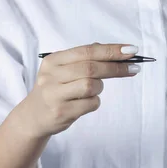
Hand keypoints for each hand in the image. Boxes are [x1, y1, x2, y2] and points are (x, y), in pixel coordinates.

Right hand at [17, 43, 140, 136]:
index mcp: (53, 60)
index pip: (87, 51)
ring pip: (91, 86)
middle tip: (134, 69)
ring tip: (93, 90)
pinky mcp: (61, 112)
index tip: (131, 50)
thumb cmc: (55, 89)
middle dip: (116, 67)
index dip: (111, 50)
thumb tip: (114, 50)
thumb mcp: (62, 70)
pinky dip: (94, 102)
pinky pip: (90, 104)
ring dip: (99, 88)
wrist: (33, 117)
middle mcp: (51, 75)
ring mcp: (54, 94)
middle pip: (91, 68)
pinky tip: (85, 103)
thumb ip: (84, 59)